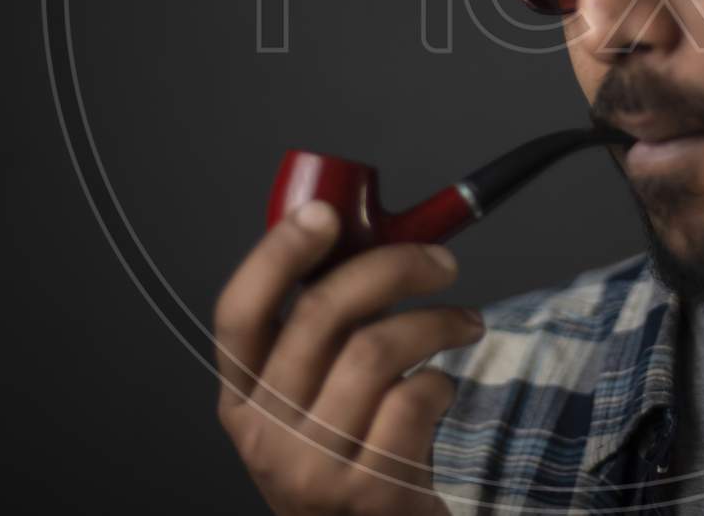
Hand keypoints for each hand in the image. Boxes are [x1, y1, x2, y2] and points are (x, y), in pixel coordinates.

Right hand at [214, 201, 482, 514]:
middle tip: (440, 262)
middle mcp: (265, 434)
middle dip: (393, 267)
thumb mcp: (312, 401)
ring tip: (465, 323)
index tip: (325, 214)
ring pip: (376, 350)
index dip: (277, 254)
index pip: (238, 312)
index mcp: (242, 398)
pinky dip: (443, 382)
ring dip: (436, 321)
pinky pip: (414, 400)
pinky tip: (444, 390)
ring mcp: (312, 468)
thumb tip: (371, 240)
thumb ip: (323, 334)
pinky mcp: (368, 493)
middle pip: (321, 315)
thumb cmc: (353, 458)